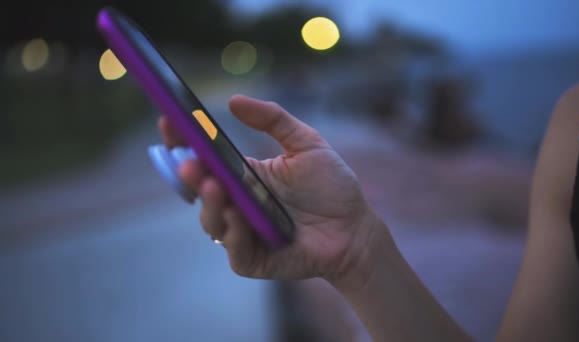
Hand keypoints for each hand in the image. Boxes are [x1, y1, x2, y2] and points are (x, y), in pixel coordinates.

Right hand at [159, 95, 384, 286]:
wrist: (355, 228)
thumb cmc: (331, 187)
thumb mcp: (306, 144)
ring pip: (211, 221)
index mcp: (242, 175)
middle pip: (200, 190)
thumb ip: (274, 120)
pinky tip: (238, 216)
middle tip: (190, 161)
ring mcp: (241, 232)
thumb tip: (234, 100)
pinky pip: (234, 248)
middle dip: (190, 175)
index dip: (183, 141)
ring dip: (210, 204)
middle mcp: (236, 203)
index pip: (204, 157)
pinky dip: (233, 233)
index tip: (170, 120)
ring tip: (214, 186)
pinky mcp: (252, 259)